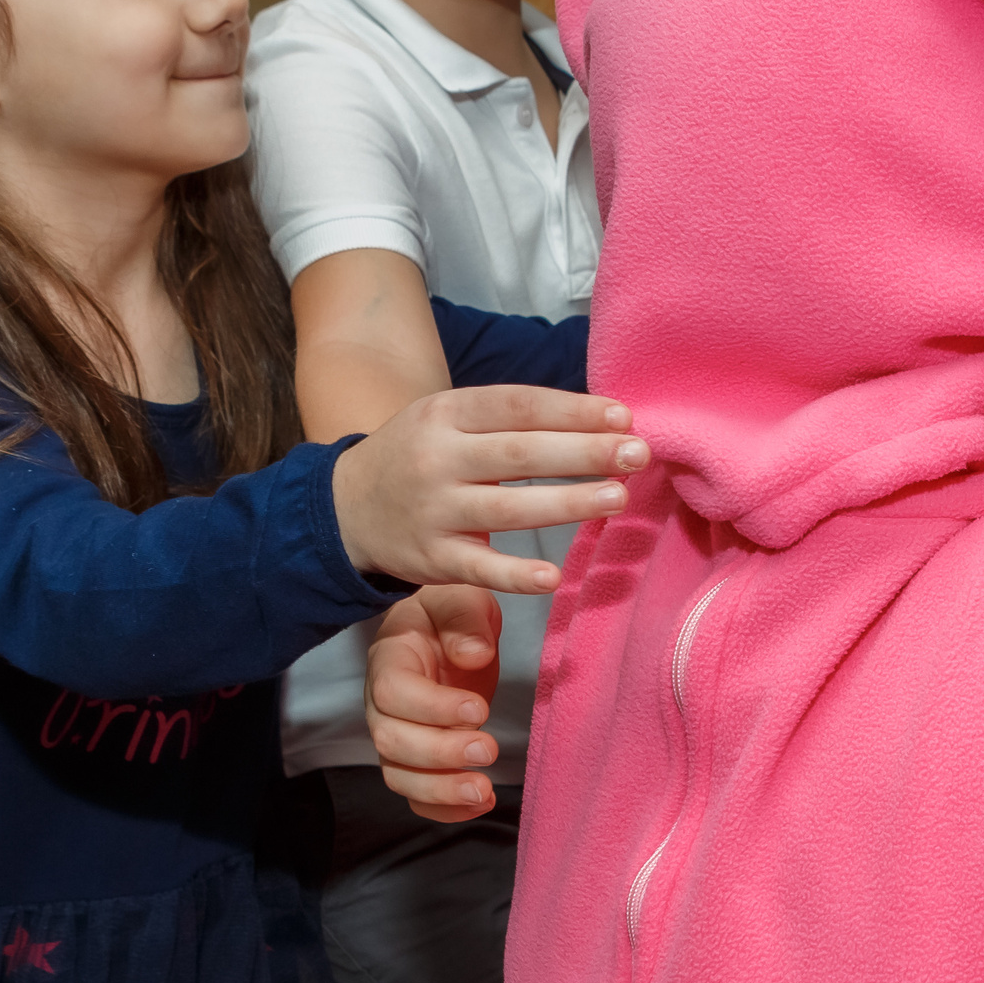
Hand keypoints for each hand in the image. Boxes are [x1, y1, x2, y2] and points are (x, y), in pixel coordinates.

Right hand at [333, 385, 647, 592]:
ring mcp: (434, 511)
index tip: (624, 417)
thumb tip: (602, 421)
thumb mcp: (451, 418)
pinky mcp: (432, 560)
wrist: (345, 508)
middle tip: (638, 454)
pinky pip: (479, 569)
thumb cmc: (421, 454)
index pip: (517, 406)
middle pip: (519, 453)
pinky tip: (555, 576)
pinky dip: (516, 575)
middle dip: (583, 452)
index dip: (572, 410)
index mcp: (446, 413)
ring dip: (567, 504)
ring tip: (619, 497)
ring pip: (507, 508)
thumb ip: (512, 418)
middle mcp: (438, 459)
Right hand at [369, 585, 504, 821]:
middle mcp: (382, 704)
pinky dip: (444, 809)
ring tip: (484, 791)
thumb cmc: (451, 614)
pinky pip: (417, 795)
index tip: (479, 709)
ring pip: (400, 776)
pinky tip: (479, 804)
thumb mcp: (463, 599)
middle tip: (488, 750)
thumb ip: (466, 620)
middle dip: (439, 753)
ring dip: (441, 790)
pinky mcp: (414, 761)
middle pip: (391, 741)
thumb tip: (474, 655)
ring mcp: (395, 736)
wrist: (444, 632)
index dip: (432, 707)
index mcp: (390, 659)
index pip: (393, 691)